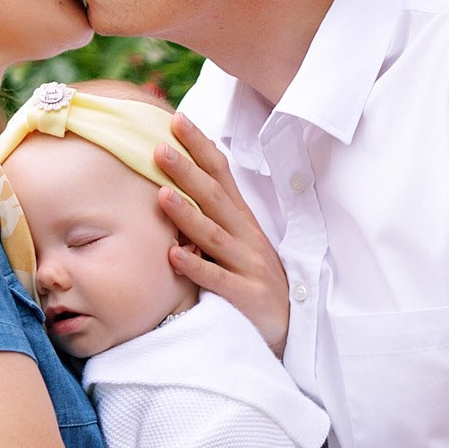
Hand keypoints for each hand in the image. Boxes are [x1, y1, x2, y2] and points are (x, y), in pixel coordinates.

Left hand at [156, 114, 289, 353]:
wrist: (290, 327)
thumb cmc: (255, 278)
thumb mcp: (240, 240)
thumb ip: (216, 212)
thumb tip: (186, 176)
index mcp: (242, 220)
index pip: (221, 174)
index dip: (200, 147)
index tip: (177, 121)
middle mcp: (246, 237)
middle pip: (215, 199)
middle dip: (187, 172)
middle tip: (158, 148)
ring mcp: (249, 266)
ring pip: (214, 236)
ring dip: (187, 215)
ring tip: (161, 195)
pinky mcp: (247, 297)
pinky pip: (218, 280)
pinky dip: (196, 267)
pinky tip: (173, 255)